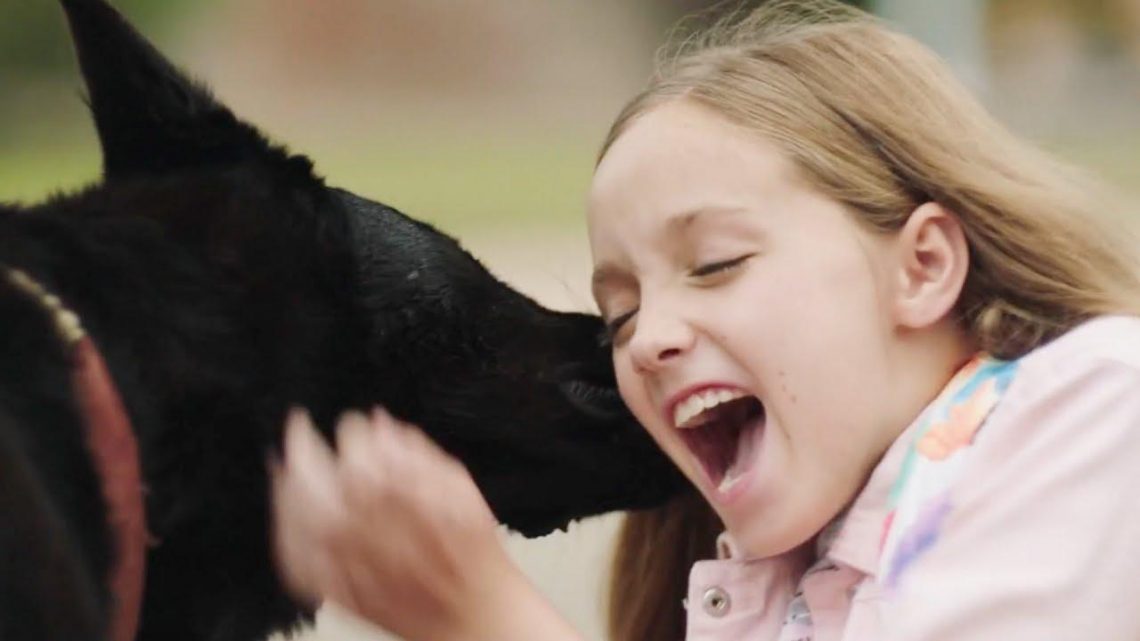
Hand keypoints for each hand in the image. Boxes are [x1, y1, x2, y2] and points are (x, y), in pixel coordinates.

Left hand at [270, 408, 583, 640]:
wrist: (469, 613)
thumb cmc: (468, 553)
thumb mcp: (458, 488)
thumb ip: (416, 451)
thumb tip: (381, 423)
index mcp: (392, 491)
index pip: (354, 445)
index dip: (351, 430)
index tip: (354, 424)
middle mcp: (360, 523)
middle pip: (313, 474)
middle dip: (302, 445)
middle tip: (299, 426)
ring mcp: (341, 559)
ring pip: (297, 512)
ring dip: (287, 482)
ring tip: (285, 465)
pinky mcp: (333, 589)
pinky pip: (295, 556)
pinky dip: (285, 528)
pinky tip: (286, 512)